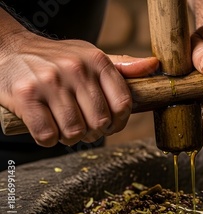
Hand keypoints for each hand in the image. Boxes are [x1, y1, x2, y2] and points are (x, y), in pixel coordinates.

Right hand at [0, 29, 157, 146]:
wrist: (9, 50)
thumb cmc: (57, 59)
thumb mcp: (90, 56)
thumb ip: (122, 66)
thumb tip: (154, 66)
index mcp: (96, 60)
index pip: (123, 104)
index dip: (119, 122)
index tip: (110, 124)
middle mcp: (75, 69)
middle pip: (100, 121)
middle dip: (94, 131)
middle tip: (83, 125)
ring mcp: (49, 82)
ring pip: (75, 132)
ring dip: (70, 137)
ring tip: (63, 124)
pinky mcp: (25, 96)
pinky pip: (48, 135)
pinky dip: (48, 139)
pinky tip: (46, 127)